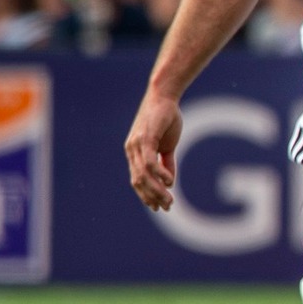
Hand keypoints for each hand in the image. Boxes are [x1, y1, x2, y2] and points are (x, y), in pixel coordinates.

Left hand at [125, 92, 181, 209]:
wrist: (164, 96)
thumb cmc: (166, 117)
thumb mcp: (168, 144)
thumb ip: (167, 162)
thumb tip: (169, 181)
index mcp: (135, 152)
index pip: (137, 179)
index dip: (147, 195)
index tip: (159, 206)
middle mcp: (132, 150)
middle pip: (138, 181)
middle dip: (152, 197)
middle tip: (167, 207)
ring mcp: (136, 145)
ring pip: (143, 175)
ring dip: (156, 191)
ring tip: (169, 200)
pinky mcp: (145, 138)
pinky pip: (149, 162)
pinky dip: (159, 174)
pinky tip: (170, 182)